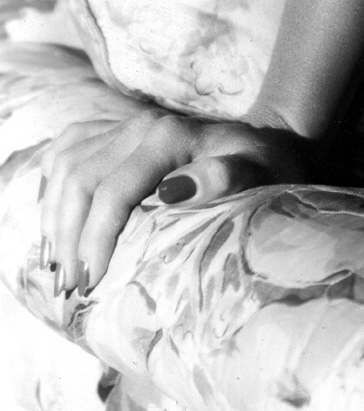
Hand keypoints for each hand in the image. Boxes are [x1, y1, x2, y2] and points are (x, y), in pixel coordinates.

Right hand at [41, 105, 315, 298]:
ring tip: (57, 264)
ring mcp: (124, 125)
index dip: (96, 239)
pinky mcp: (115, 131)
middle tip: (70, 285)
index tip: (92, 283)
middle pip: (80, 181)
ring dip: (53, 217)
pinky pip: (66, 150)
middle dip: (68, 238)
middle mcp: (140, 125)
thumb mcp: (258, 172)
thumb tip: (173, 190)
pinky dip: (51, 184)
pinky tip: (50, 217)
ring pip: (65, 167)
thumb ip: (225, 177)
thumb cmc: (264, 164)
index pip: (113, 191)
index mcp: (168, 136)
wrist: (266, 138)